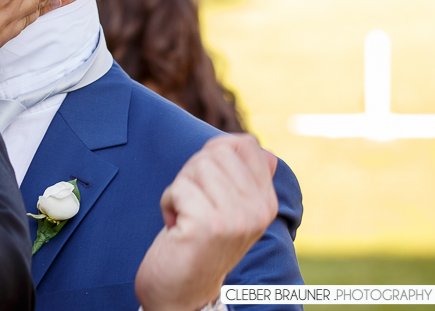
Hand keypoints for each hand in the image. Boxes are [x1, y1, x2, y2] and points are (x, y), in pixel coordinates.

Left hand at [135, 134, 278, 310]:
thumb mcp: (229, 208)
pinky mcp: (208, 226)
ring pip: (196, 167)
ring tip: (185, 216)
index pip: (244, 144)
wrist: (184, 291)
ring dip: (179, 189)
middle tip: (193, 204)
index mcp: (266, 201)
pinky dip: (167, 203)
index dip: (213, 155)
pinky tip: (175, 227)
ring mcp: (236, 218)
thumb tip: (259, 147)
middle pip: (216, 152)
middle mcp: (258, 210)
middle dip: (193, 172)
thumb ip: (243, 177)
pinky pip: (178, 188)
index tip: (206, 184)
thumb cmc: (199, 241)